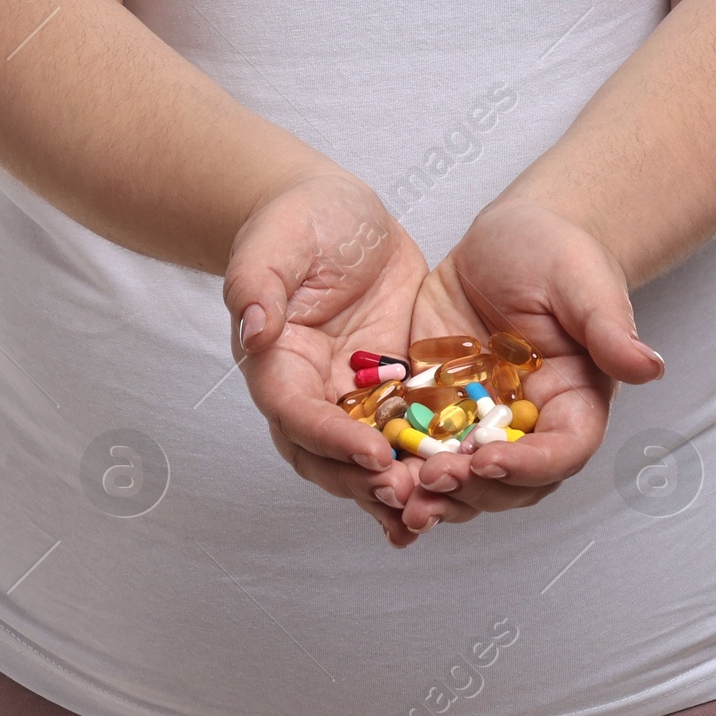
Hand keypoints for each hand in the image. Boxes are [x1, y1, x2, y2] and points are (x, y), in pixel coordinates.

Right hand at [224, 170, 433, 547]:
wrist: (336, 210)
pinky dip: (427, 456)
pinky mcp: (393, 382)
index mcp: (277, 363)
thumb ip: (257, 285)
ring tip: (436, 506)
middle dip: (364, 480)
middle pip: (328, 455)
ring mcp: (354, 391)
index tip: (372, 453)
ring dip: (397, 483)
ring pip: (369, 454)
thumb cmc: (295, 221)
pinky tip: (461, 481)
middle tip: (409, 494)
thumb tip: (254, 331)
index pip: (297, 415)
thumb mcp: (274, 242)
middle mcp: (313, 389)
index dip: (331, 440)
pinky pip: (407, 427)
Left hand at [371, 193, 664, 535]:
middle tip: (430, 483)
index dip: (527, 467)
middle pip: (505, 484)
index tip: (489, 461)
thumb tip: (649, 366)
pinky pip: (415, 444)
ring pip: (458, 478)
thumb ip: (609, 329)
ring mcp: (478, 419)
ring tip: (394, 496)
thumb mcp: (585, 283)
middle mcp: (527, 426)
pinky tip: (365, 471)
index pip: (560, 453)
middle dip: (470, 491)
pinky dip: (394, 465)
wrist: (512, 236)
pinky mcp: (435, 403)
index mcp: (572, 405)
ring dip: (428, 495)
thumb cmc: (560, 254)